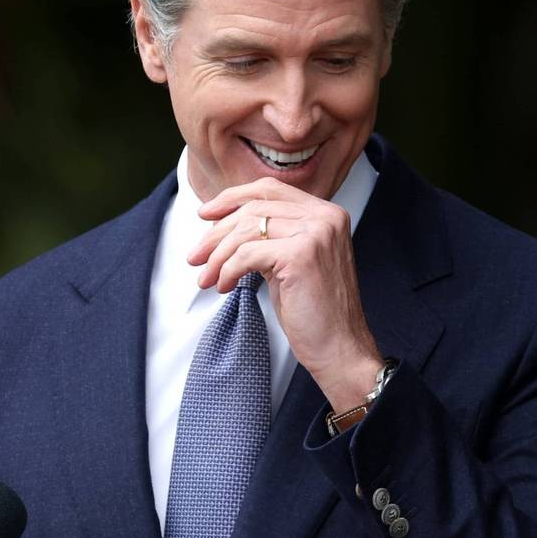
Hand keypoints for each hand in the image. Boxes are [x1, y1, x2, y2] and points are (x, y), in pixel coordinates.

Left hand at [188, 176, 384, 411]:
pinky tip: (224, 286)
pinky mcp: (301, 255)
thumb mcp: (292, 261)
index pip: (269, 189)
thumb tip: (226, 225)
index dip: (232, 198)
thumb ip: (273, 236)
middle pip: (254, 208)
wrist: (340, 348)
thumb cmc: (315, 311)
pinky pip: (247, 254)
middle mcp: (325, 216)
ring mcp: (315, 233)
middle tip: (196, 256)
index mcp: (326, 213)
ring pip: (247, 230)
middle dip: (217, 233)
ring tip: (206, 277)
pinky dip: (228, 270)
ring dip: (218, 256)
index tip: (206, 214)